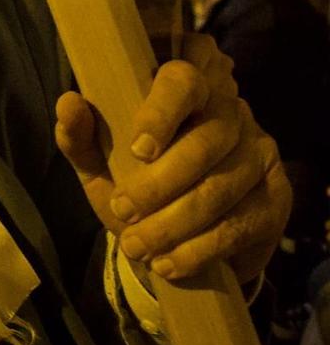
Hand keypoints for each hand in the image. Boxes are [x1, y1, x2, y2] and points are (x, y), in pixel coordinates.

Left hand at [54, 34, 289, 285]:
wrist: (183, 231)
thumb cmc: (135, 180)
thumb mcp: (101, 161)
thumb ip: (82, 136)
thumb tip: (68, 102)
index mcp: (184, 91)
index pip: (183, 82)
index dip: (162, 112)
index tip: (138, 149)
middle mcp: (230, 113)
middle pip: (206, 142)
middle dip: (159, 185)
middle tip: (122, 211)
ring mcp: (258, 153)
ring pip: (220, 188)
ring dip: (173, 224)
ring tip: (137, 246)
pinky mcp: (276, 196)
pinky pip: (239, 224)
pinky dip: (198, 249)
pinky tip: (169, 263)